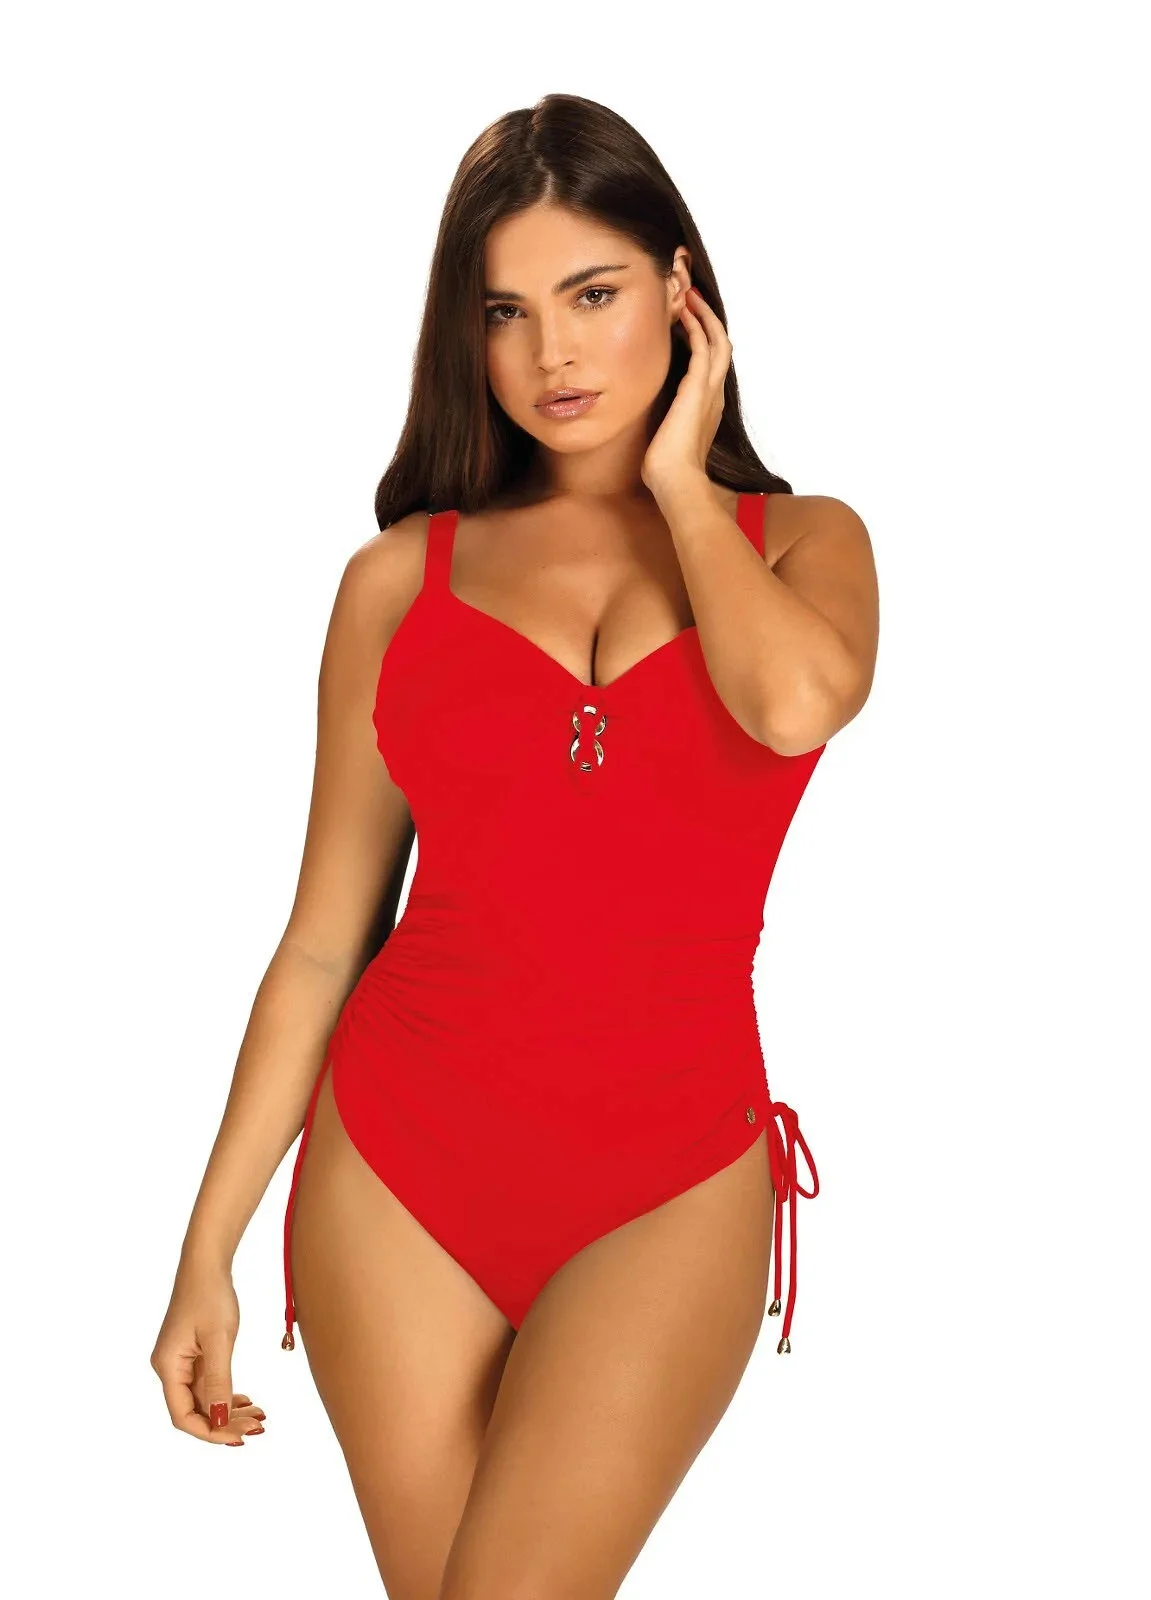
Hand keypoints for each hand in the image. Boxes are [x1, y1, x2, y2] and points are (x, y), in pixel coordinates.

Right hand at [151, 1258, 265, 1444]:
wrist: (206, 1263)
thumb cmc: (210, 1296)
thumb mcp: (218, 1339)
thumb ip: (219, 1381)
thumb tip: (220, 1420)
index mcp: (168, 1367)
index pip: (183, 1416)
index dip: (209, 1432)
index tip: (238, 1438)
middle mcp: (171, 1368)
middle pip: (196, 1410)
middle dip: (226, 1422)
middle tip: (258, 1426)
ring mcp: (182, 1361)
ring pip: (205, 1398)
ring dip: (230, 1410)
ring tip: (260, 1416)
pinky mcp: (194, 1354)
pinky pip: (209, 1384)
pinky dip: (228, 1394)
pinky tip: (247, 1399)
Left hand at [641, 285, 732, 494]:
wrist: (676, 481)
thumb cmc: (668, 470)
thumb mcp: (666, 439)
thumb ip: (664, 423)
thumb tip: (650, 423)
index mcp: (708, 407)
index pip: (711, 364)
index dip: (703, 340)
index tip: (688, 322)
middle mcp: (714, 395)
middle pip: (721, 345)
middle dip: (709, 319)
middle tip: (693, 298)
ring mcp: (709, 390)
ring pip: (717, 340)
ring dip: (704, 315)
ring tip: (689, 295)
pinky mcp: (697, 388)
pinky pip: (702, 347)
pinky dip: (695, 327)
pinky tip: (682, 314)